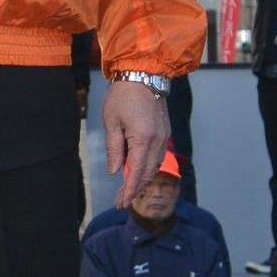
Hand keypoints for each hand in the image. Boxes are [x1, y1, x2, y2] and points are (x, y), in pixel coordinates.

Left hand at [104, 80, 169, 207]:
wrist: (143, 74)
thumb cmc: (123, 95)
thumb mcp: (111, 122)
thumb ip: (114, 149)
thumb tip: (115, 171)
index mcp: (143, 138)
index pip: (136, 172)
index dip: (129, 190)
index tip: (121, 203)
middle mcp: (158, 140)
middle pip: (148, 173)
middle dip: (134, 189)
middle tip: (121, 201)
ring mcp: (164, 136)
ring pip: (155, 166)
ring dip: (142, 179)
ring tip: (128, 189)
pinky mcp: (165, 132)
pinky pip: (158, 156)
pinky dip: (149, 167)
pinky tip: (138, 171)